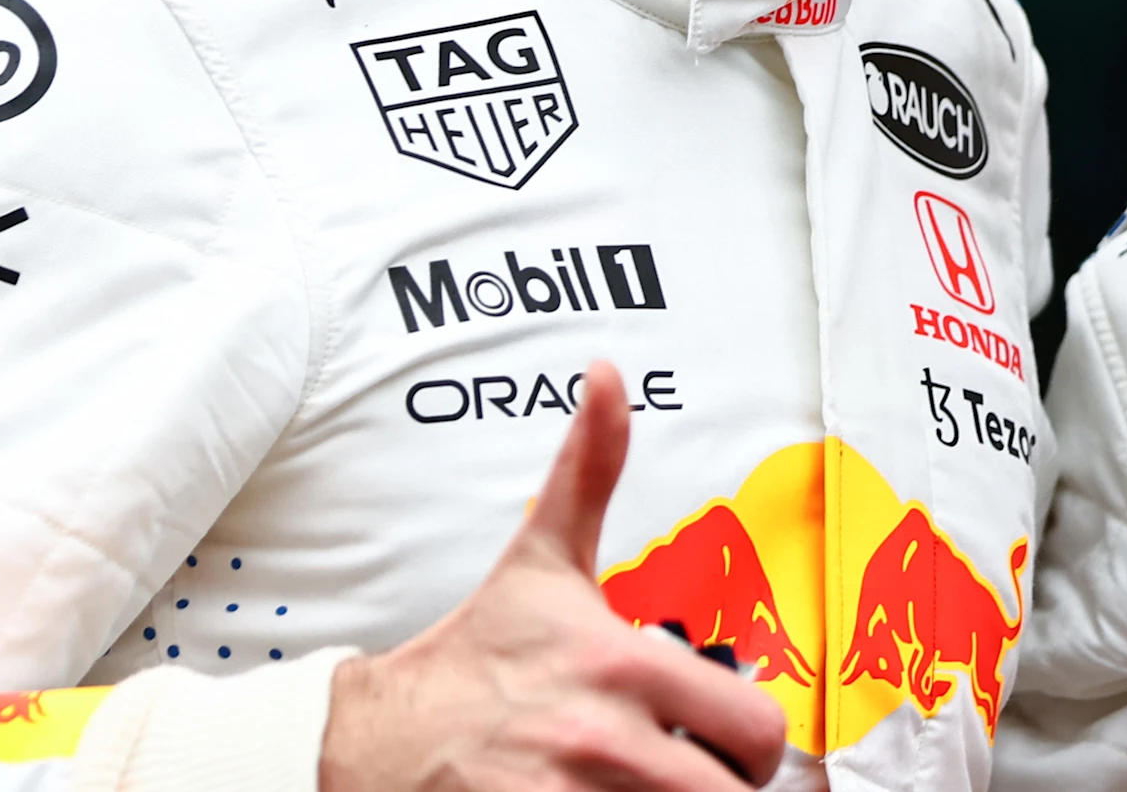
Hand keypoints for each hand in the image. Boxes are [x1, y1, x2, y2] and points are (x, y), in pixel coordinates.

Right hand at [321, 362, 784, 791]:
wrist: (371, 742)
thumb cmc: (473, 658)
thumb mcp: (542, 563)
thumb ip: (589, 470)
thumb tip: (609, 377)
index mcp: (624, 665)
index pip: (756, 730)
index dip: (746, 743)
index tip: (718, 740)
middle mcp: (606, 740)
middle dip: (720, 788)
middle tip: (692, 776)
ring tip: (644, 789)